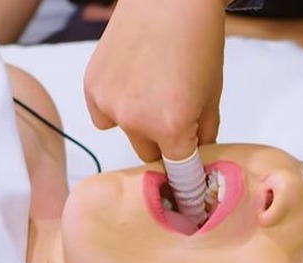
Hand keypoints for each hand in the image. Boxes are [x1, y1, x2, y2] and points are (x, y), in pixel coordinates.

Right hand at [84, 0, 225, 161]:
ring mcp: (108, 105)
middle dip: (162, 143)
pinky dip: (115, 106)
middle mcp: (134, 122)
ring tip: (151, 87)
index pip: (177, 172)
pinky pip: (104, 115)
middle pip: (148, 154)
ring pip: (126, 133)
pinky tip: (130, 80)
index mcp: (170, 127)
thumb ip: (204, 134)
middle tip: (174, 114)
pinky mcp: (91, 87)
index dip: (186, 177)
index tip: (188, 181)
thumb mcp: (212, 94)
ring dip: (138, 123)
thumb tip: (196, 156)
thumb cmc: (198, 41)